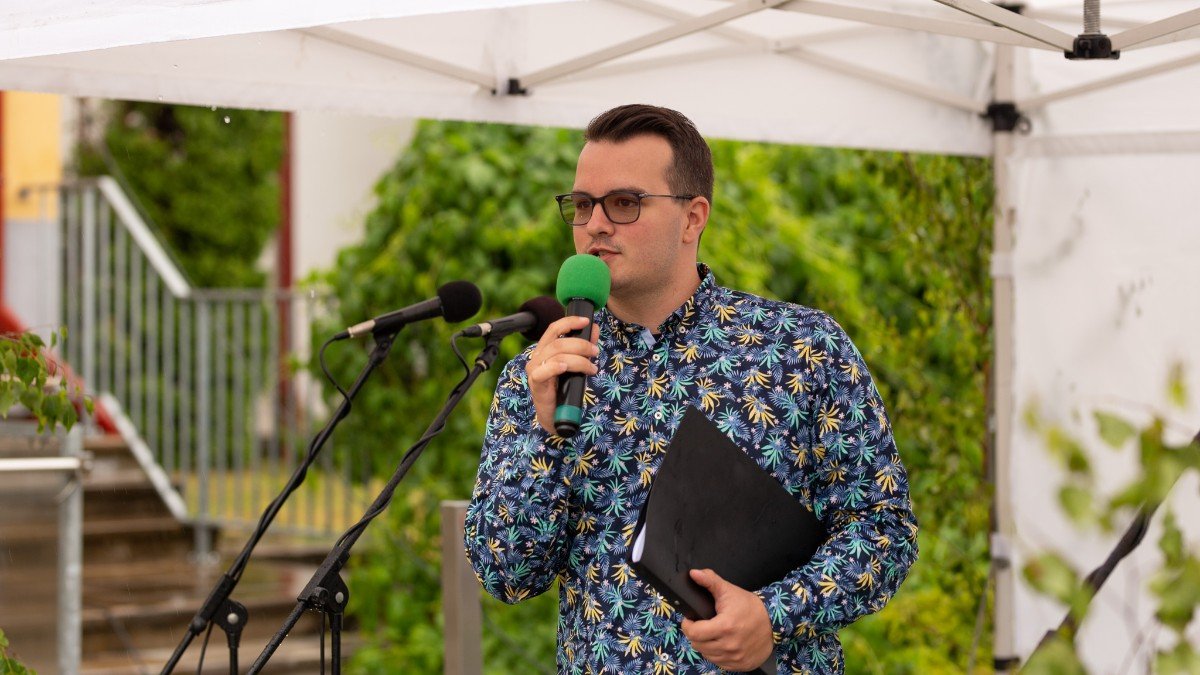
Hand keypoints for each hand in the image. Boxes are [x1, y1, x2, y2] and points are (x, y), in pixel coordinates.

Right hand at [525, 315, 599, 434]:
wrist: (555, 414)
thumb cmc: (564, 388)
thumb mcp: (576, 365)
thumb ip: (583, 346)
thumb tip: (594, 328)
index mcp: (545, 349)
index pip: (554, 329)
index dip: (569, 322)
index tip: (586, 321)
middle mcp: (537, 356)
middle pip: (559, 342)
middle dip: (581, 345)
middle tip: (595, 352)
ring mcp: (534, 369)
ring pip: (557, 355)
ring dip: (579, 360)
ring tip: (591, 368)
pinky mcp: (535, 383)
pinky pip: (544, 371)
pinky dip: (556, 367)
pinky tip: (565, 368)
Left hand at [681, 569, 774, 671]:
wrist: (773, 621)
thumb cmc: (750, 606)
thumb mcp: (729, 591)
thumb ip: (710, 581)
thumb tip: (693, 573)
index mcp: (725, 626)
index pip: (694, 633)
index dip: (687, 625)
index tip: (690, 620)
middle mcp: (730, 645)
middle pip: (698, 645)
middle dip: (695, 634)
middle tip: (701, 626)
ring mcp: (736, 657)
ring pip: (707, 655)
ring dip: (705, 645)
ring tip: (710, 634)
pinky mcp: (741, 665)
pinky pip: (720, 663)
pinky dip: (716, 654)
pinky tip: (721, 644)